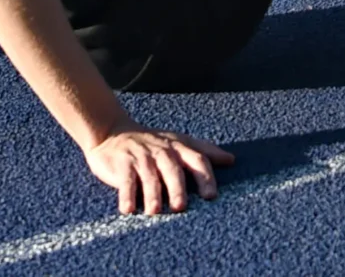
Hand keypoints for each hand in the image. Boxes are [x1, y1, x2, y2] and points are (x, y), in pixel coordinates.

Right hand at [86, 125, 233, 215]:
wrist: (113, 132)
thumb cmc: (153, 143)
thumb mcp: (179, 142)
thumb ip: (204, 151)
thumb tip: (231, 160)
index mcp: (179, 147)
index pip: (197, 159)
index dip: (205, 177)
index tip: (211, 195)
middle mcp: (162, 152)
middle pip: (173, 169)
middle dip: (177, 188)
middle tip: (181, 206)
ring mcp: (141, 157)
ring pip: (149, 176)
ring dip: (152, 194)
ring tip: (155, 211)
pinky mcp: (122, 164)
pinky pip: (125, 180)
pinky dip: (126, 194)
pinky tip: (128, 209)